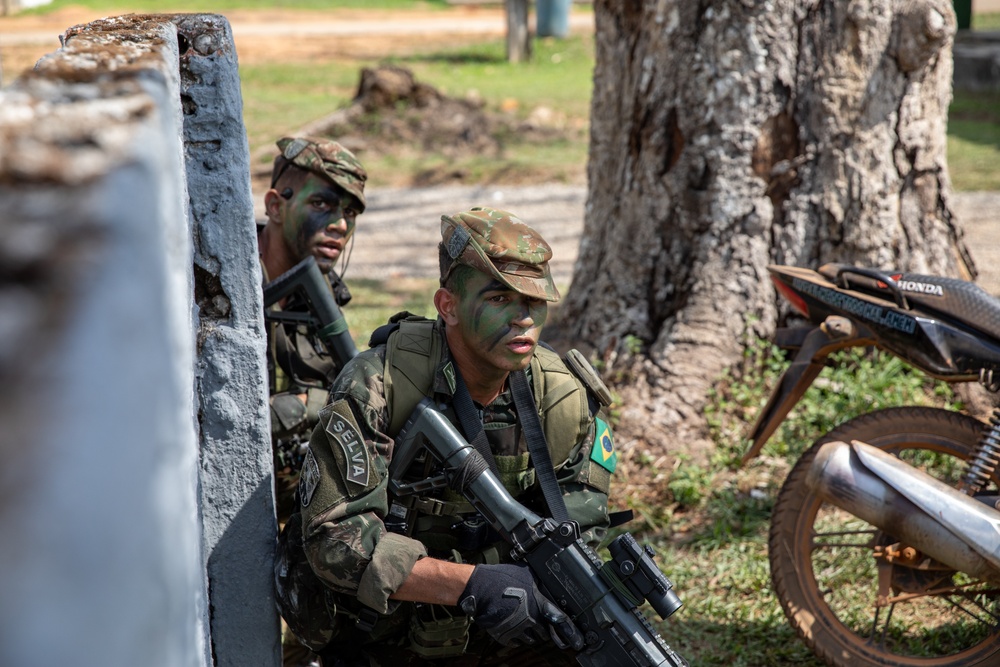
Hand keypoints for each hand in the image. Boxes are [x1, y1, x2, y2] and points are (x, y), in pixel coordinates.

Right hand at [458, 563, 582, 650]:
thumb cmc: (502, 578)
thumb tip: (550, 585)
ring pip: (533, 639)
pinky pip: (518, 642)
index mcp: (538, 604)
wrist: (480, 589)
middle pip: (546, 633)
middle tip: (537, 620)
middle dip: (545, 628)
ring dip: (532, 632)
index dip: (572, 633)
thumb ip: (540, 584)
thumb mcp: (527, 575)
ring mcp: (518, 630)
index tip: (578, 642)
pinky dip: (518, 636)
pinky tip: (512, 623)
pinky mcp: (506, 636)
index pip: (561, 621)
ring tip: (522, 618)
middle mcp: (530, 619)